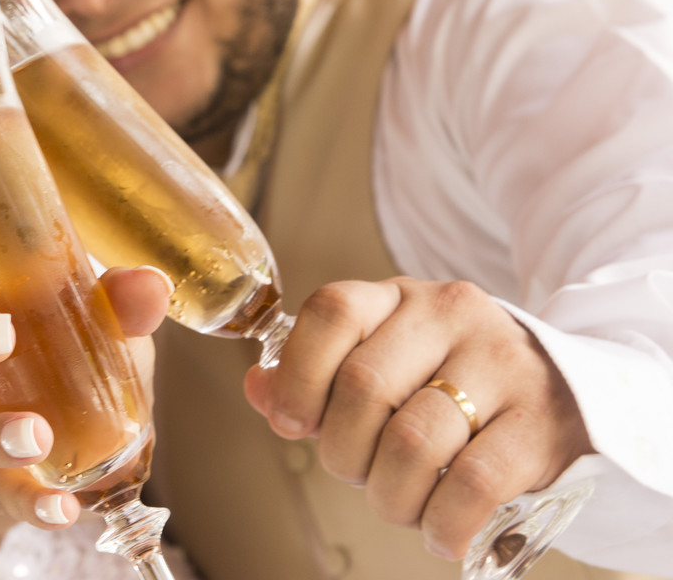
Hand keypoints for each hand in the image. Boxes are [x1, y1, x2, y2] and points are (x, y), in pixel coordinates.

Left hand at [243, 277, 593, 560]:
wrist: (568, 384)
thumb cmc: (451, 378)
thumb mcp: (384, 355)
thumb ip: (317, 374)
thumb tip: (259, 391)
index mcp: (398, 296)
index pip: (331, 312)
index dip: (298, 375)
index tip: (292, 422)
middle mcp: (450, 315)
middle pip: (363, 387)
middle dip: (344, 451)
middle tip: (359, 472)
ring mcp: (501, 363)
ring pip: (412, 442)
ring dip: (390, 495)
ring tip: (399, 503)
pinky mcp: (541, 422)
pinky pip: (472, 482)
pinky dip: (442, 522)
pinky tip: (439, 532)